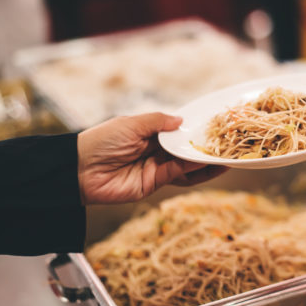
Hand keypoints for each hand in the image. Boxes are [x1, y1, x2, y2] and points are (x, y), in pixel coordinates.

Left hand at [77, 113, 226, 203]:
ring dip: (205, 162)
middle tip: (227, 144)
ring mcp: (155, 168)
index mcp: (148, 133)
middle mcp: (154, 151)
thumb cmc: (101, 141)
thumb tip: (182, 121)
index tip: (214, 126)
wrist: (79, 170)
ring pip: (186, 165)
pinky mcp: (153, 184)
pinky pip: (178, 176)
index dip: (194, 130)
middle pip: (185, 149)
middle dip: (205, 147)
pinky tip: (208, 164)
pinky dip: (194, 171)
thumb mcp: (132, 124)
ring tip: (225, 157)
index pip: (176, 132)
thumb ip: (158, 122)